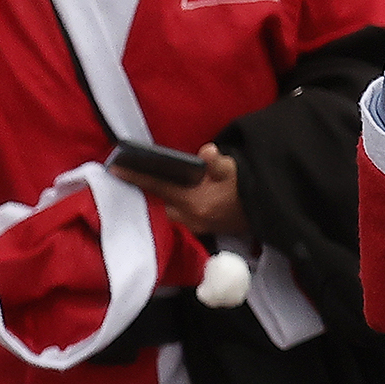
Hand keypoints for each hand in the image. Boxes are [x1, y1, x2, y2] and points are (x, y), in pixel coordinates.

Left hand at [119, 144, 245, 238]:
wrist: (269, 212)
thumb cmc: (250, 190)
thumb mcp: (236, 171)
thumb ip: (218, 162)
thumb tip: (207, 152)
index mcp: (195, 201)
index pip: (158, 185)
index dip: (136, 176)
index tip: (115, 168)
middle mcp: (191, 218)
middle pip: (161, 204)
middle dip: (156, 193)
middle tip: (150, 179)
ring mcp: (198, 227)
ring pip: (171, 213)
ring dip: (168, 202)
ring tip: (168, 189)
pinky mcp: (205, 231)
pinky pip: (183, 219)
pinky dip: (180, 209)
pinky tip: (185, 200)